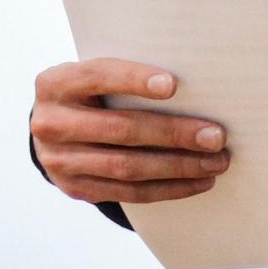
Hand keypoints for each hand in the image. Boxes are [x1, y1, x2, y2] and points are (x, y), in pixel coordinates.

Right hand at [30, 58, 227, 204]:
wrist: (57, 128)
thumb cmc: (96, 93)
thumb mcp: (100, 77)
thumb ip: (131, 77)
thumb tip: (199, 88)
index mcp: (56, 84)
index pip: (98, 76)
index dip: (134, 79)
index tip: (174, 85)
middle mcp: (50, 123)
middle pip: (120, 129)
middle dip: (174, 133)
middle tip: (217, 136)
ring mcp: (58, 160)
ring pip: (127, 166)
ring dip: (179, 166)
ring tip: (217, 161)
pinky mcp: (74, 188)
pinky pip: (128, 192)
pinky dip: (169, 188)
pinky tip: (200, 181)